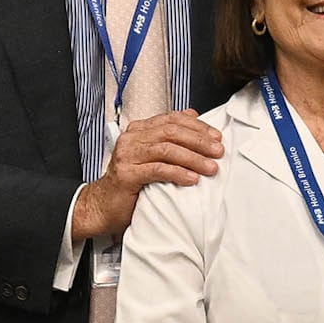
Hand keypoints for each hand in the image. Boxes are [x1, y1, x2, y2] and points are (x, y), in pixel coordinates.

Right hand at [69, 110, 225, 238]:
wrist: (104, 205)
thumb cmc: (132, 182)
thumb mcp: (151, 156)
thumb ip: (168, 138)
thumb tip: (194, 117)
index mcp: (139, 130)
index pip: (171, 120)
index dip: (197, 127)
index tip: (216, 137)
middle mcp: (131, 139)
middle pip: (171, 132)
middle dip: (199, 141)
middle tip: (218, 151)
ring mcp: (127, 156)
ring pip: (166, 150)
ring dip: (193, 158)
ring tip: (211, 167)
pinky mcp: (126, 175)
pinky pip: (157, 170)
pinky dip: (178, 173)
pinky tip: (192, 179)